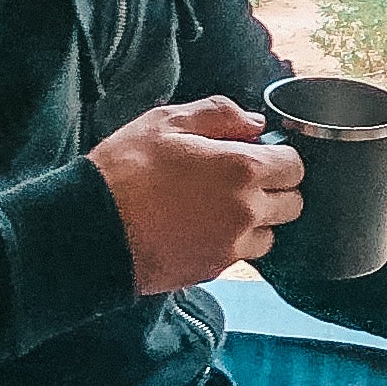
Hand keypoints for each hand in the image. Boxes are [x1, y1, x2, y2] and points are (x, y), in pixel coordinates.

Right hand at [91, 96, 303, 294]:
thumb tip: (254, 124)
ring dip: (257, 222)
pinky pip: (239, 256)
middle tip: (242, 181)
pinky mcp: (212, 271)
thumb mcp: (167, 121)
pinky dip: (230, 243)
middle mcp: (246, 212)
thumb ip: (220, 115)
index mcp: (242, 170)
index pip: (295, 167)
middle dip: (275, 190)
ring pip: (270, 236)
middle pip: (292, 205)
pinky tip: (199, 228)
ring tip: (219, 208)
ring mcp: (230, 246)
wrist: (91, 228)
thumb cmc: (125, 171)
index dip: (280, 158)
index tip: (260, 155)